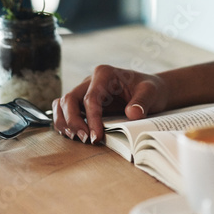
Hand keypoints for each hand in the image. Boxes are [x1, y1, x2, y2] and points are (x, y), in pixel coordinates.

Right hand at [52, 65, 168, 144]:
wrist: (149, 90)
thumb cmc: (148, 89)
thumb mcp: (151, 92)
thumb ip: (142, 101)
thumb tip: (132, 114)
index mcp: (105, 74)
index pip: (91, 97)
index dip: (91, 119)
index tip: (96, 137)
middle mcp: (90, 80)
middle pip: (70, 99)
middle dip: (74, 121)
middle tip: (85, 140)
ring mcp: (84, 90)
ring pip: (62, 104)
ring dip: (65, 122)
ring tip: (76, 139)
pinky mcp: (82, 102)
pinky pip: (64, 109)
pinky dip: (64, 122)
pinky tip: (73, 135)